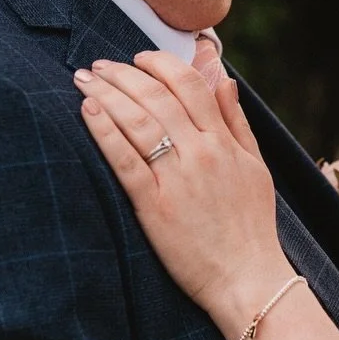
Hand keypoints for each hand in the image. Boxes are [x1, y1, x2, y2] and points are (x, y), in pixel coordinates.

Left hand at [77, 53, 292, 338]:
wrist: (248, 281)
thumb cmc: (251, 228)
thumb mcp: (255, 167)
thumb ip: (236, 121)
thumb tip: (224, 78)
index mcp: (224, 143)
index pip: (189, 85)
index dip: (159, 63)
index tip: (137, 59)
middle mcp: (201, 154)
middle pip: (156, 97)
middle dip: (123, 73)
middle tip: (99, 64)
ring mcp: (177, 180)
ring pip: (137, 121)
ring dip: (106, 94)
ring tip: (83, 79)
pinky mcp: (154, 208)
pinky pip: (124, 161)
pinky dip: (104, 132)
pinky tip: (87, 111)